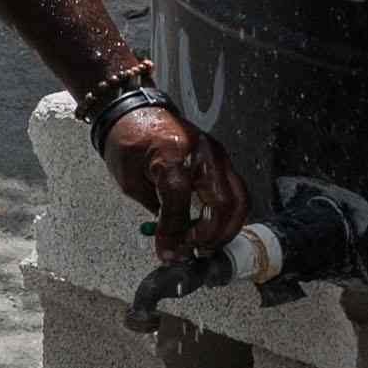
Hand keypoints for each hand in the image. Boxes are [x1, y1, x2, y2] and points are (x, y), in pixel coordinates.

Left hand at [104, 103, 249, 254]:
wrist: (135, 114)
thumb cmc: (128, 143)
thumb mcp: (131, 181)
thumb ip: (156, 212)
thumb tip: (173, 245)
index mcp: (171, 153)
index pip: (179, 198)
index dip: (174, 231)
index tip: (167, 253)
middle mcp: (202, 152)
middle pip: (223, 202)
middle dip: (211, 235)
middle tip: (193, 251)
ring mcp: (217, 154)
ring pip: (239, 199)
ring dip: (226, 229)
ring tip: (206, 245)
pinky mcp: (222, 159)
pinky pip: (235, 191)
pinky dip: (228, 216)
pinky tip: (212, 229)